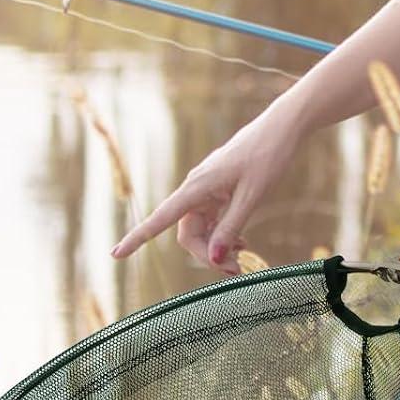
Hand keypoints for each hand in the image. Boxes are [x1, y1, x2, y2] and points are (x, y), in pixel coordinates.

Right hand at [110, 106, 303, 272]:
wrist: (284, 127)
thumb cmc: (269, 156)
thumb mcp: (253, 196)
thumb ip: (231, 228)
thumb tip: (211, 259)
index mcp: (197, 187)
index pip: (160, 218)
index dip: (137, 238)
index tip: (115, 254)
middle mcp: (197, 187)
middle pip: (187, 232)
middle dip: (205, 254)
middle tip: (234, 272)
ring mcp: (208, 187)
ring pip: (201, 227)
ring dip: (216, 246)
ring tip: (242, 260)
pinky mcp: (220, 187)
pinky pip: (213, 217)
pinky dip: (223, 232)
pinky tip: (242, 243)